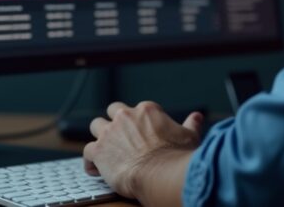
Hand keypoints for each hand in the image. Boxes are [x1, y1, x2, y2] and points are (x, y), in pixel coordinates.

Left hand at [84, 101, 202, 198]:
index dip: (138, 121)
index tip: (140, 133)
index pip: (137, 108)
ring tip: (106, 150)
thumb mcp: (189, 137)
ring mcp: (110, 132)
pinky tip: (96, 169)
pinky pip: (87, 151)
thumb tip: (196, 117)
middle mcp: (126, 116)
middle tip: (119, 137)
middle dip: (114, 121)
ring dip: (100, 136)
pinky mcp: (98, 150)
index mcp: (147, 110)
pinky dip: (91, 161)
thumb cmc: (176, 157)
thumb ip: (191, 124)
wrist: (161, 174)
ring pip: (96, 125)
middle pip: (112, 111)